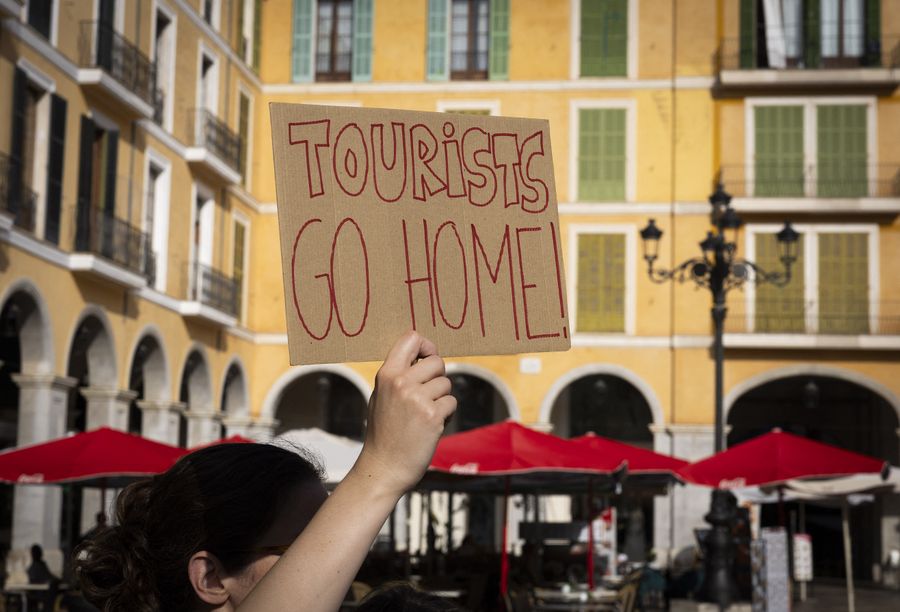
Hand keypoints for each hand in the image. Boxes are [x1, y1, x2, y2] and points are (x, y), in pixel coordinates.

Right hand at [352, 331, 456, 497]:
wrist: (383, 468)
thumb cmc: (384, 434)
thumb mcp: (381, 397)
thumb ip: (399, 375)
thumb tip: (424, 356)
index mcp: (386, 374)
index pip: (411, 338)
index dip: (426, 345)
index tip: (427, 358)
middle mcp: (401, 383)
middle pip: (437, 361)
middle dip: (438, 378)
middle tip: (428, 397)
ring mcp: (417, 399)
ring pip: (446, 384)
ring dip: (442, 399)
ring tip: (425, 415)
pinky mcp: (432, 416)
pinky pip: (451, 402)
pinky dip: (447, 414)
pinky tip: (431, 427)